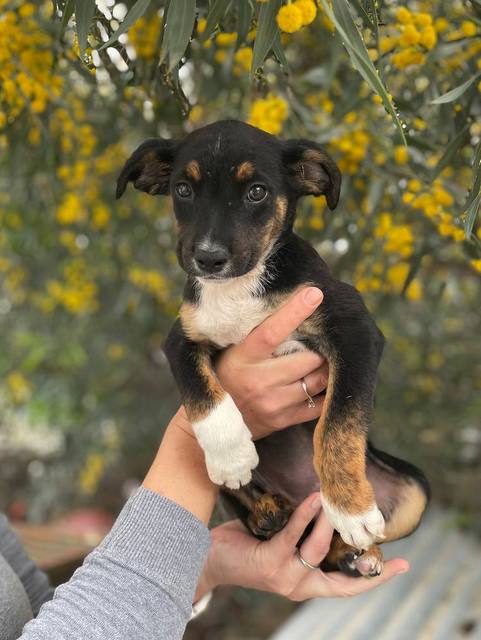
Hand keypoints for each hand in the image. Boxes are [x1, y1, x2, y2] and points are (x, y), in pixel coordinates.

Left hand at [195, 494, 408, 601]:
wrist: (210, 559)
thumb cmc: (248, 546)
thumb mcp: (283, 546)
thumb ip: (304, 536)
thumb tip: (327, 505)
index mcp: (308, 584)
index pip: (349, 586)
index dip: (376, 577)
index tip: (402, 565)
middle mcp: (301, 587)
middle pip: (343, 574)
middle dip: (364, 554)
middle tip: (380, 529)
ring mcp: (286, 577)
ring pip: (319, 548)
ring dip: (329, 521)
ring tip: (337, 498)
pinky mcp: (271, 562)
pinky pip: (294, 535)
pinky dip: (305, 514)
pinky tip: (313, 499)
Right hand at [215, 287, 328, 439]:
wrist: (215, 420)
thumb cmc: (226, 374)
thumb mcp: (233, 351)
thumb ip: (257, 335)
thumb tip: (290, 306)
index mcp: (242, 358)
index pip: (271, 332)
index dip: (294, 312)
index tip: (314, 294)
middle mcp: (258, 382)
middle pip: (307, 360)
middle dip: (322, 347)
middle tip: (328, 337)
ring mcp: (272, 404)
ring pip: (317, 381)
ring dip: (328, 368)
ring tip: (329, 358)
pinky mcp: (283, 420)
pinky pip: (318, 405)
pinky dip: (327, 392)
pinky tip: (326, 381)